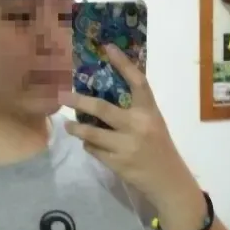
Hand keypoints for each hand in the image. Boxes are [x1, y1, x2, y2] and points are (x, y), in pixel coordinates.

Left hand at [62, 45, 194, 207]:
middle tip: (62, 95)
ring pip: (91, 133)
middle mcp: (138, 126)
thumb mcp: (153, 123)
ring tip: (68, 125)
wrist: (168, 181)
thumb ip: (135, 110)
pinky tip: (89, 144)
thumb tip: (103, 94)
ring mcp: (126, 146)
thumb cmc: (159, 148)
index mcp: (150, 112)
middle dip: (78, 101)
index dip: (123, 63)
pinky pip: (94, 150)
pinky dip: (89, 146)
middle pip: (102, 109)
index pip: (138, 82)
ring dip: (76, 128)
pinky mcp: (117, 164)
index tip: (108, 47)